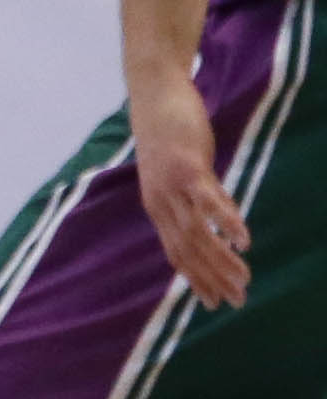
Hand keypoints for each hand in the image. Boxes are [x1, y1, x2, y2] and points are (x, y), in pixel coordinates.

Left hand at [134, 72, 252, 309]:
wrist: (154, 94)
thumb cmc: (168, 134)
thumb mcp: (181, 173)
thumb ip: (197, 198)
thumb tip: (217, 223)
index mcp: (157, 206)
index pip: (175, 253)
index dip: (194, 279)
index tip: (211, 304)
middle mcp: (160, 201)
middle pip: (186, 250)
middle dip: (212, 280)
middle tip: (236, 302)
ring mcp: (172, 185)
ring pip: (197, 233)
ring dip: (222, 259)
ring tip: (245, 279)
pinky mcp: (187, 167)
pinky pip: (208, 201)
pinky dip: (226, 222)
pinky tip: (243, 240)